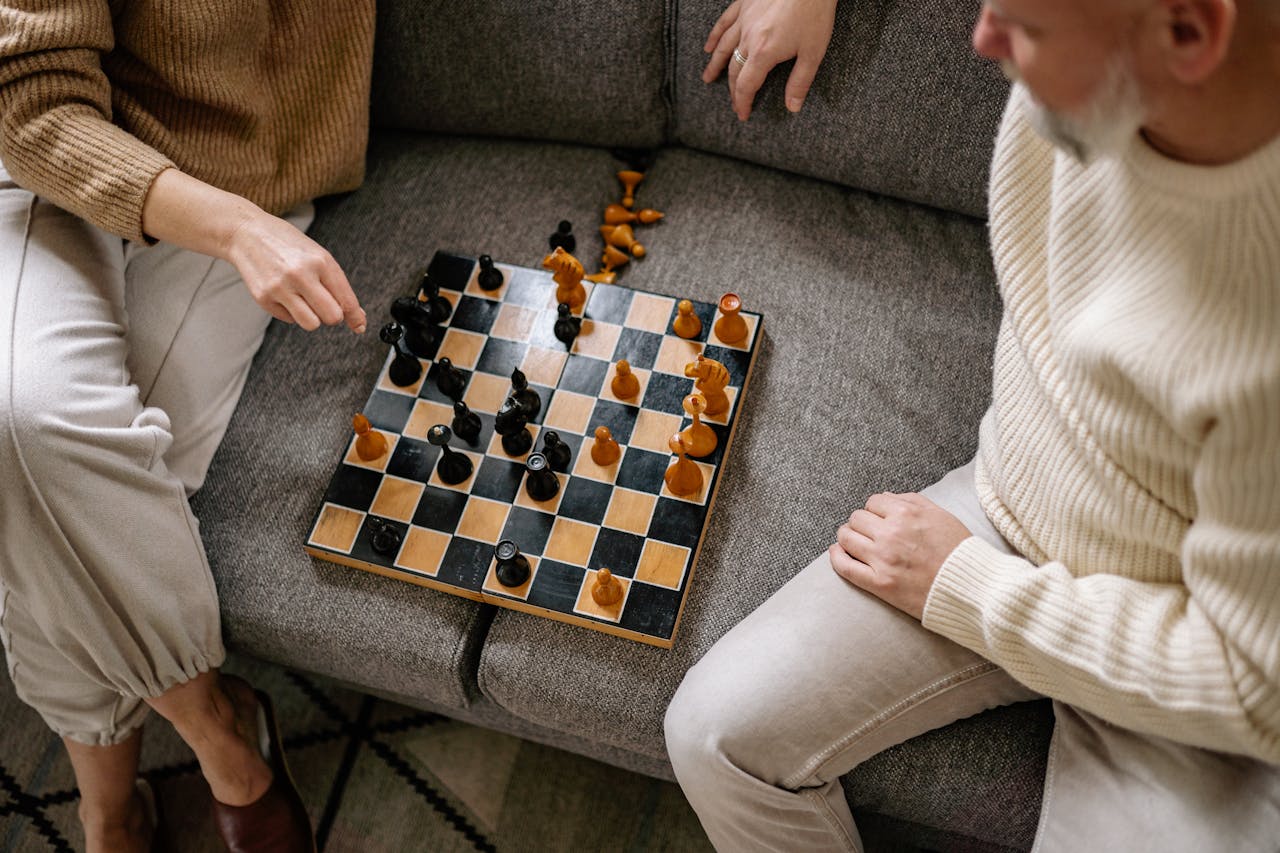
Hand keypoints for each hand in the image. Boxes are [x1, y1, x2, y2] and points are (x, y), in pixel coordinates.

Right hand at [224, 209, 365, 332]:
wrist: (246, 233)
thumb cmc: (286, 244)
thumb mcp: (317, 255)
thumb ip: (337, 284)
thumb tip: (356, 316)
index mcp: (320, 261)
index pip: (345, 300)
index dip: (355, 317)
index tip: (359, 326)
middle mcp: (300, 275)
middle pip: (332, 317)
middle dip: (333, 316)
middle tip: (325, 305)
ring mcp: (280, 288)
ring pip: (311, 324)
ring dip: (313, 318)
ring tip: (305, 300)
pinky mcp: (263, 298)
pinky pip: (289, 319)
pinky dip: (291, 312)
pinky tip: (285, 293)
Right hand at [702, 0, 837, 120]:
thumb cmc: (814, 13)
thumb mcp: (813, 52)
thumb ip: (800, 82)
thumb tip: (792, 107)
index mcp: (764, 53)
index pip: (746, 85)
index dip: (743, 102)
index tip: (743, 114)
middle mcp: (748, 38)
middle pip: (734, 69)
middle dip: (733, 90)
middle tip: (734, 102)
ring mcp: (744, 20)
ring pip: (723, 47)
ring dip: (715, 65)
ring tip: (708, 78)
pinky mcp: (744, 4)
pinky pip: (724, 23)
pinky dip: (714, 36)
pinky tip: (708, 47)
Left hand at [828, 492, 971, 619]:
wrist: (972, 588)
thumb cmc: (959, 551)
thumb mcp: (941, 515)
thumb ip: (911, 501)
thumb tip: (884, 497)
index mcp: (906, 513)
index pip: (873, 502)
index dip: (875, 510)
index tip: (878, 519)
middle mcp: (891, 533)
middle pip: (856, 519)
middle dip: (861, 524)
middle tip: (867, 533)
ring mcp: (883, 559)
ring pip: (846, 538)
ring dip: (847, 538)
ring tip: (853, 542)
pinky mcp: (880, 584)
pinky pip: (845, 567)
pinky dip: (836, 558)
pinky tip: (838, 553)